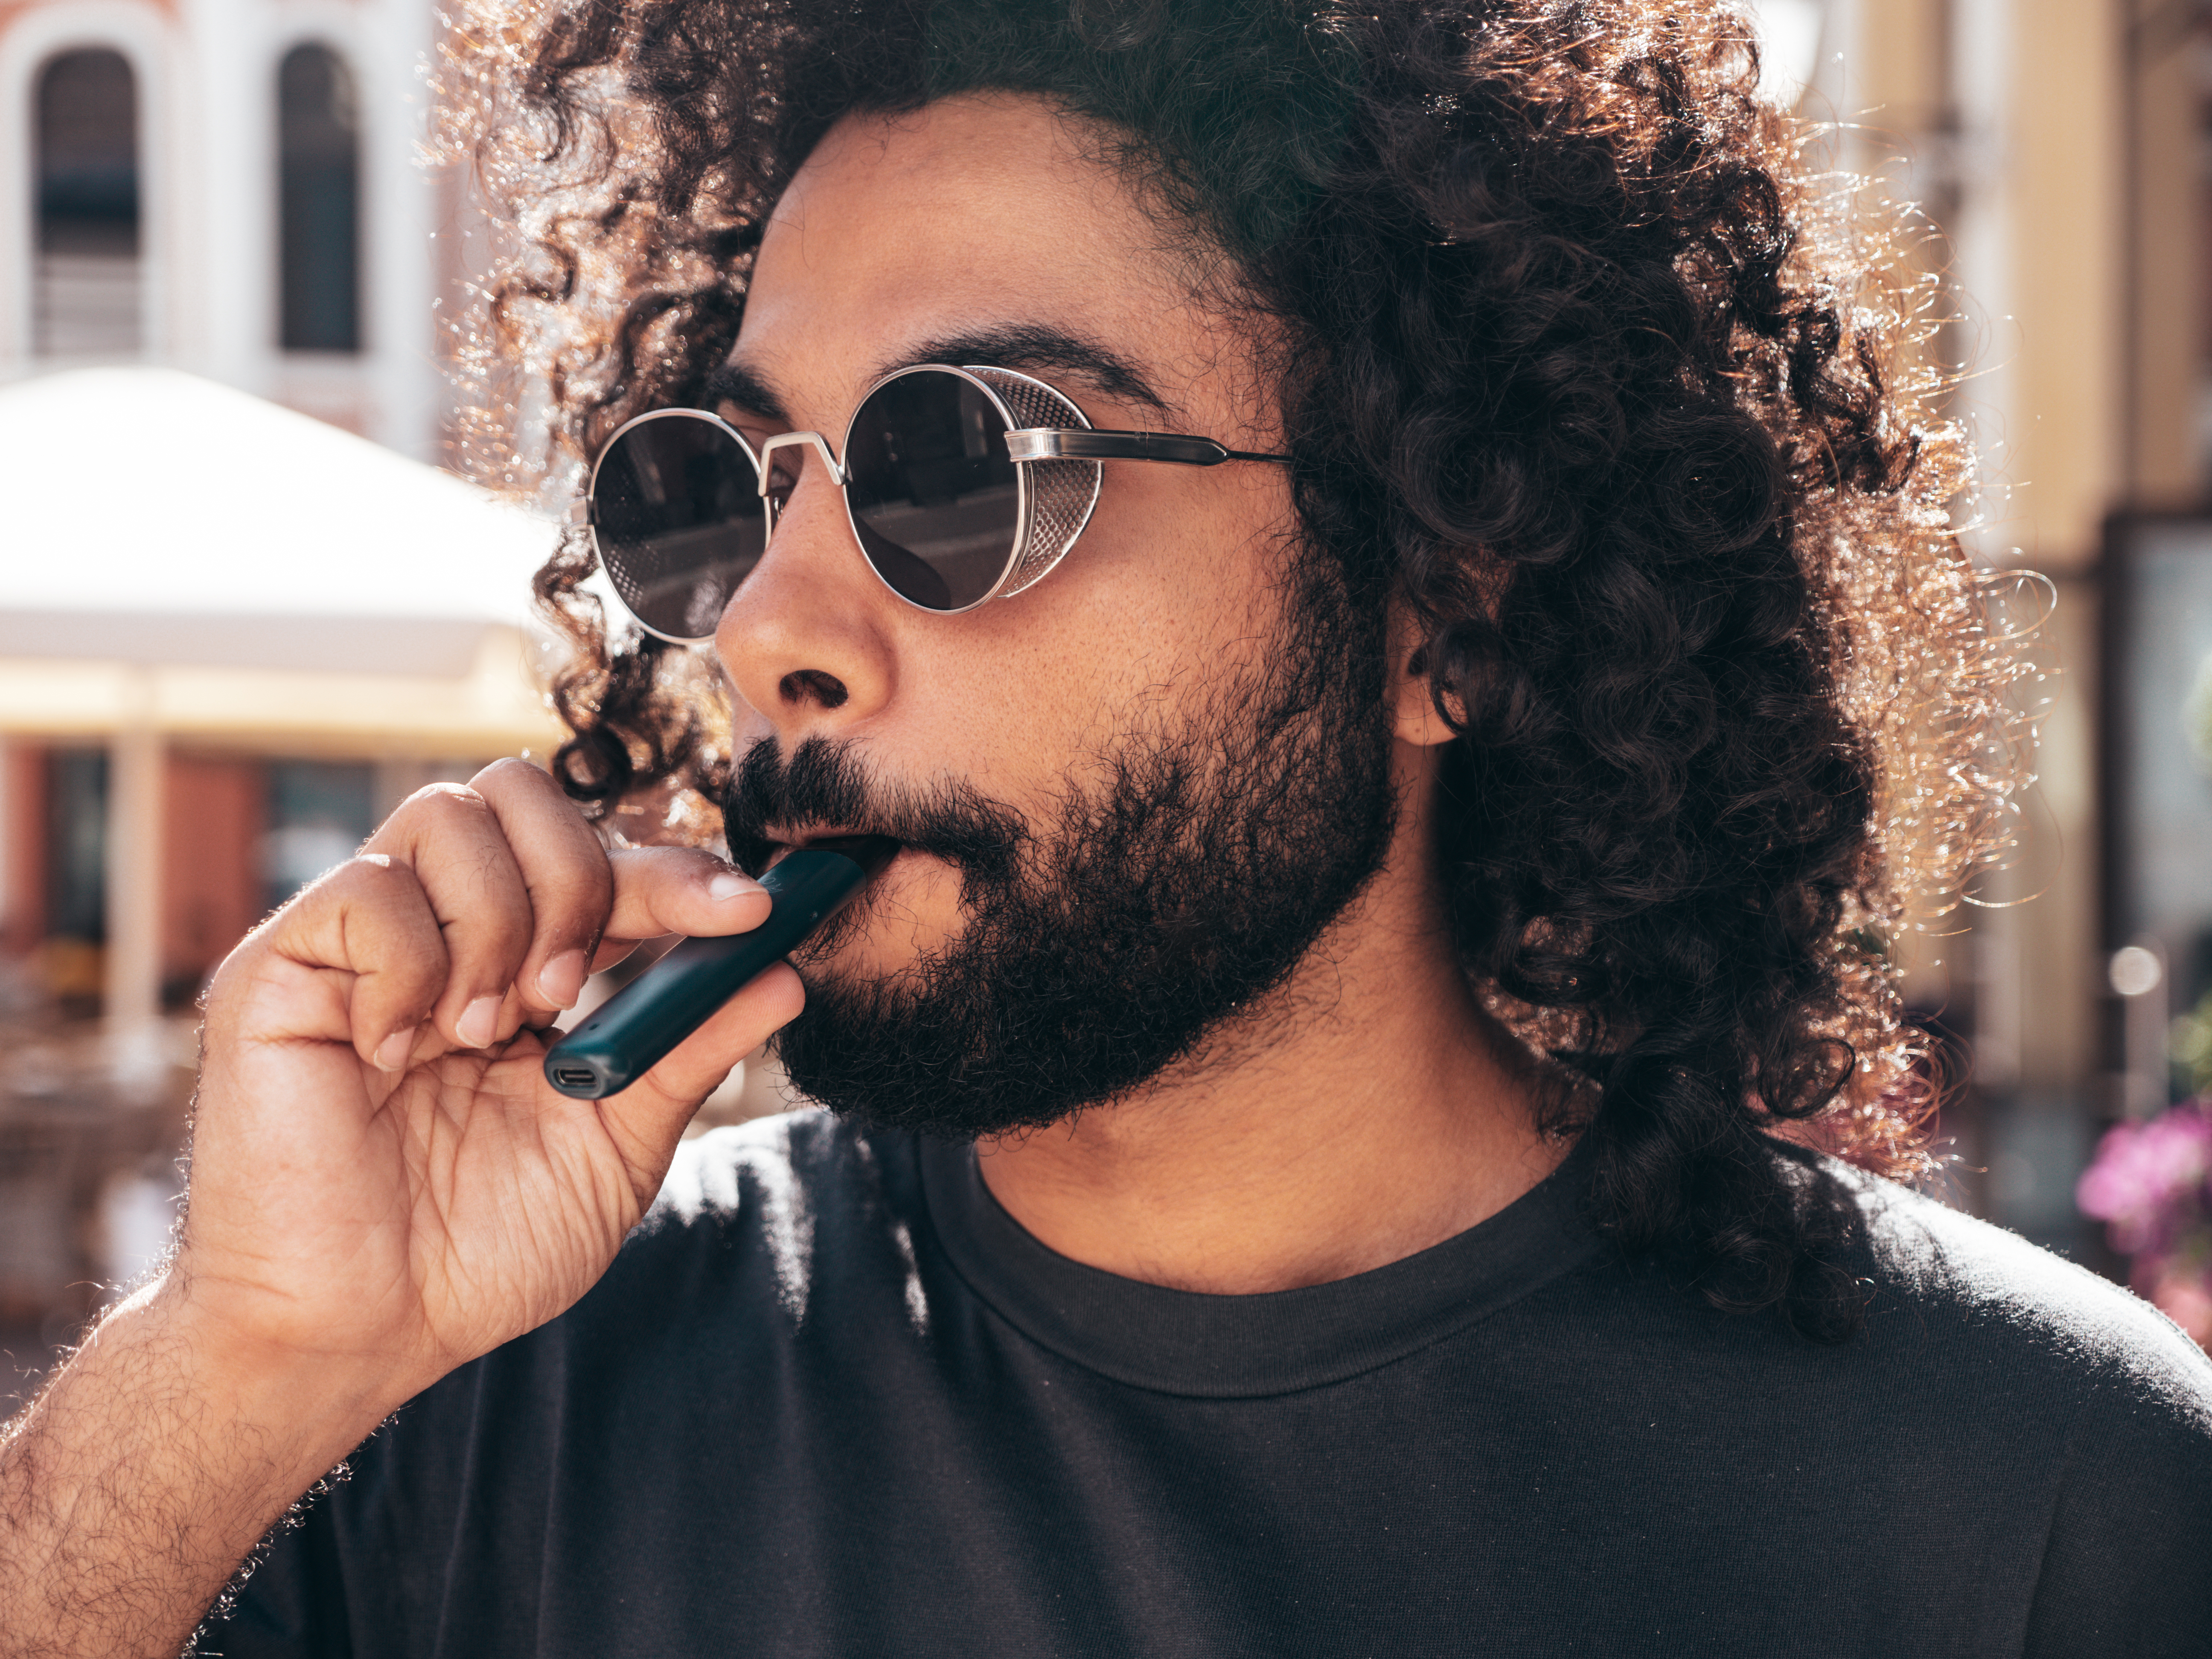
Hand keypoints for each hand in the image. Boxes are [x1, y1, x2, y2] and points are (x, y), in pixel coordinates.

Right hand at [174, 759, 802, 1404]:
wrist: (368, 1329)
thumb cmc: (483, 1248)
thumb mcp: (617, 1144)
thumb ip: (690, 1052)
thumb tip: (785, 972)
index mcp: (527, 961)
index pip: (604, 858)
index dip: (678, 871)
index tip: (749, 913)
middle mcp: (445, 928)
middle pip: (521, 790)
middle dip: (578, 879)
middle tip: (567, 996)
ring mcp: (361, 938)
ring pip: (448, 815)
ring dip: (497, 924)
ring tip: (483, 1033)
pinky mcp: (283, 964)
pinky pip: (366, 891)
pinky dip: (409, 968)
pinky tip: (396, 1052)